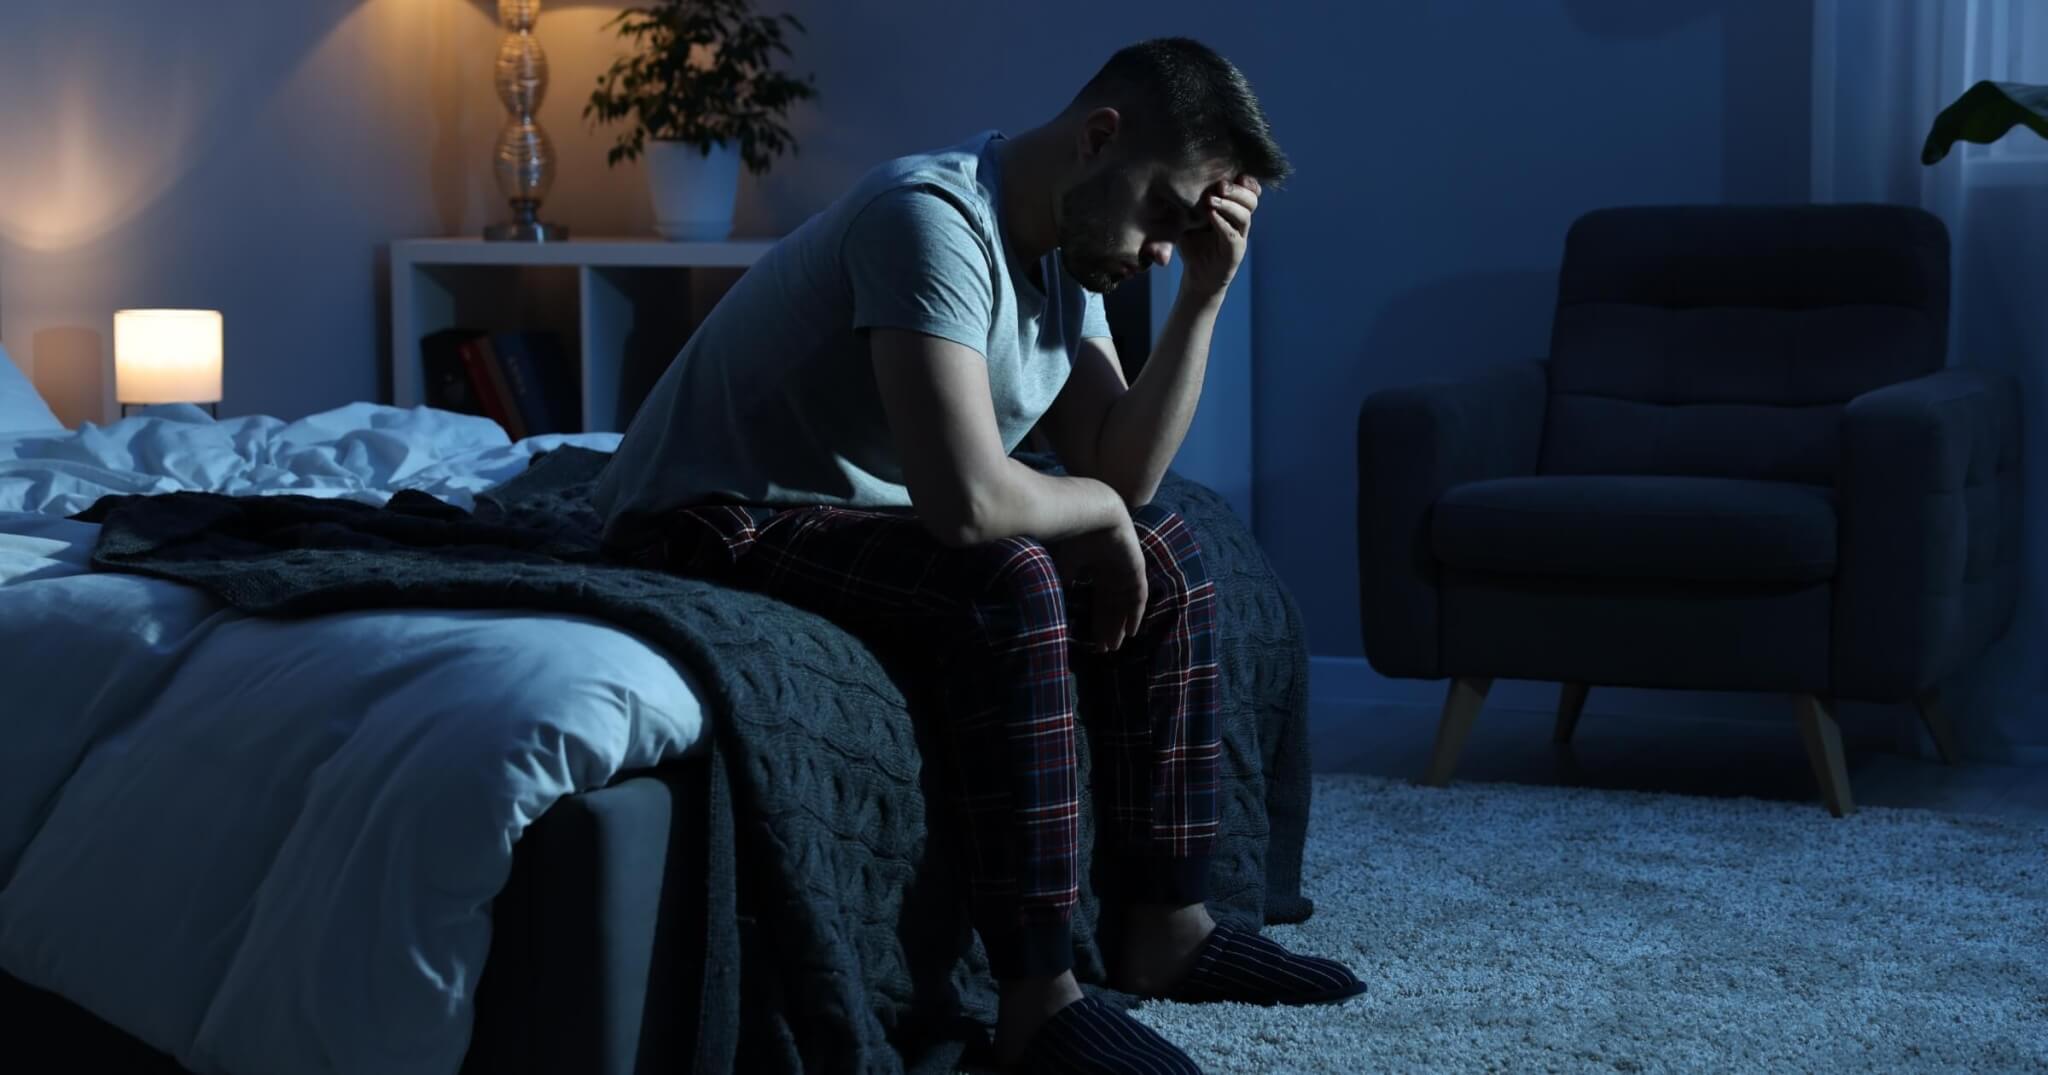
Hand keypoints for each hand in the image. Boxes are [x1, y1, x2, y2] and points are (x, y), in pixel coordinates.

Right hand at [1052, 519, 1148, 652]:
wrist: (1087, 511)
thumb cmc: (1072, 532)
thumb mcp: (1063, 564)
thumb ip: (1063, 583)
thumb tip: (1053, 605)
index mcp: (1098, 568)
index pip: (1099, 600)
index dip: (1095, 620)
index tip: (1091, 641)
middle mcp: (1113, 570)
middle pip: (1113, 606)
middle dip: (1108, 628)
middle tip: (1103, 650)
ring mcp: (1127, 569)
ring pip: (1125, 604)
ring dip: (1120, 625)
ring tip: (1114, 646)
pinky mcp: (1136, 567)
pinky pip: (1139, 596)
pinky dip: (1135, 614)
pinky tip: (1131, 632)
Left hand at [1178, 174, 1260, 300]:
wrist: (1196, 275)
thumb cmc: (1192, 243)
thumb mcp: (1188, 218)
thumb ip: (1190, 202)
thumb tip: (1177, 177)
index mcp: (1233, 208)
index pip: (1248, 189)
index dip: (1245, 180)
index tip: (1233, 170)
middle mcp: (1240, 220)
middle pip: (1251, 199)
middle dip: (1237, 190)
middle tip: (1220, 186)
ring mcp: (1240, 236)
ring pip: (1245, 216)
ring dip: (1229, 205)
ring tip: (1211, 200)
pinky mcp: (1235, 251)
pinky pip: (1233, 235)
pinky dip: (1223, 224)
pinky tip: (1211, 216)